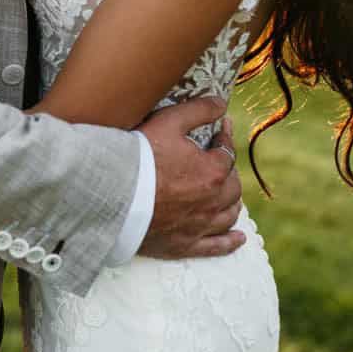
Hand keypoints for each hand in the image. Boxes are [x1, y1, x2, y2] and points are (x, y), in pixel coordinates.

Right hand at [138, 97, 244, 259]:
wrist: (113, 194)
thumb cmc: (140, 156)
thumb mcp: (169, 121)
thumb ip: (198, 110)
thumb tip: (221, 104)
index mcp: (212, 171)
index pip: (227, 152)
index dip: (225, 138)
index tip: (222, 129)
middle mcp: (213, 201)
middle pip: (233, 186)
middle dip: (229, 171)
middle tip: (220, 162)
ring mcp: (200, 225)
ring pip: (228, 215)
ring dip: (232, 202)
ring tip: (228, 195)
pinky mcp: (185, 244)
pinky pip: (216, 246)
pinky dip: (230, 241)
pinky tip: (239, 238)